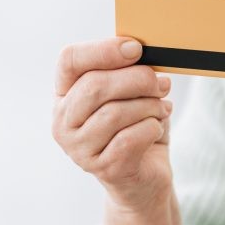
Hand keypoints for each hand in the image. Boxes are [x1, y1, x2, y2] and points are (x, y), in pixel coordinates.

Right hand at [52, 37, 174, 213]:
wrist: (146, 176)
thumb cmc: (137, 127)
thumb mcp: (131, 93)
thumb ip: (128, 71)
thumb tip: (138, 51)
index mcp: (65, 94)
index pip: (70, 60)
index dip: (104, 50)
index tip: (136, 48)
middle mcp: (63, 122)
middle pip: (95, 86)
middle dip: (138, 79)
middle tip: (161, 84)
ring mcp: (79, 149)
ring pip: (115, 113)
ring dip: (149, 106)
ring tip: (162, 108)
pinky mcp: (103, 169)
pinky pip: (131, 139)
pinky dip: (152, 128)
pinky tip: (156, 129)